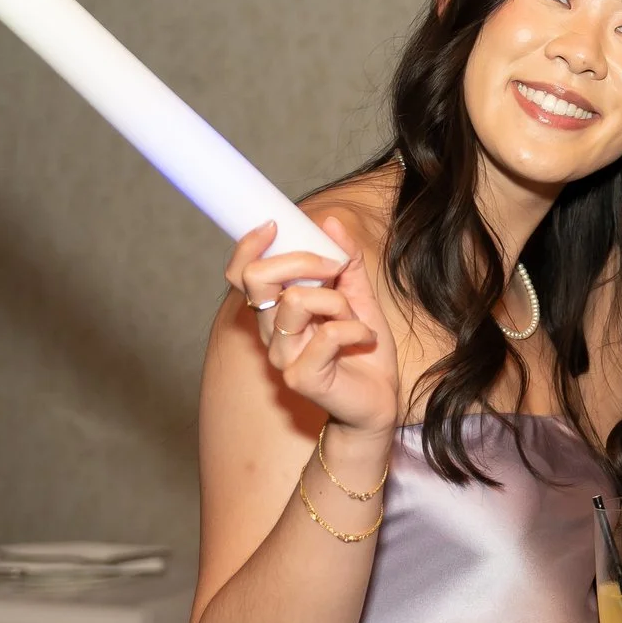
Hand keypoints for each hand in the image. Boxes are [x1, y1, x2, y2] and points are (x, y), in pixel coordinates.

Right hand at [226, 217, 398, 436]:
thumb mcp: (360, 298)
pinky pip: (327, 333)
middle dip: (301, 260)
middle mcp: (270, 333)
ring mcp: (282, 356)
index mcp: (276, 312)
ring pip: (297, 300)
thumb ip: (347, 263)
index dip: (249, 246)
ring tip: (356, 318)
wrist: (380, 400)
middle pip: (256, 279)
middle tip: (335, 268)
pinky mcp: (301, 376)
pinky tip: (365, 338)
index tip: (276, 224)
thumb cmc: (364, 351)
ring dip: (338, 301)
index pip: (242, 274)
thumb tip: (330, 222)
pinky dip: (356, 328)